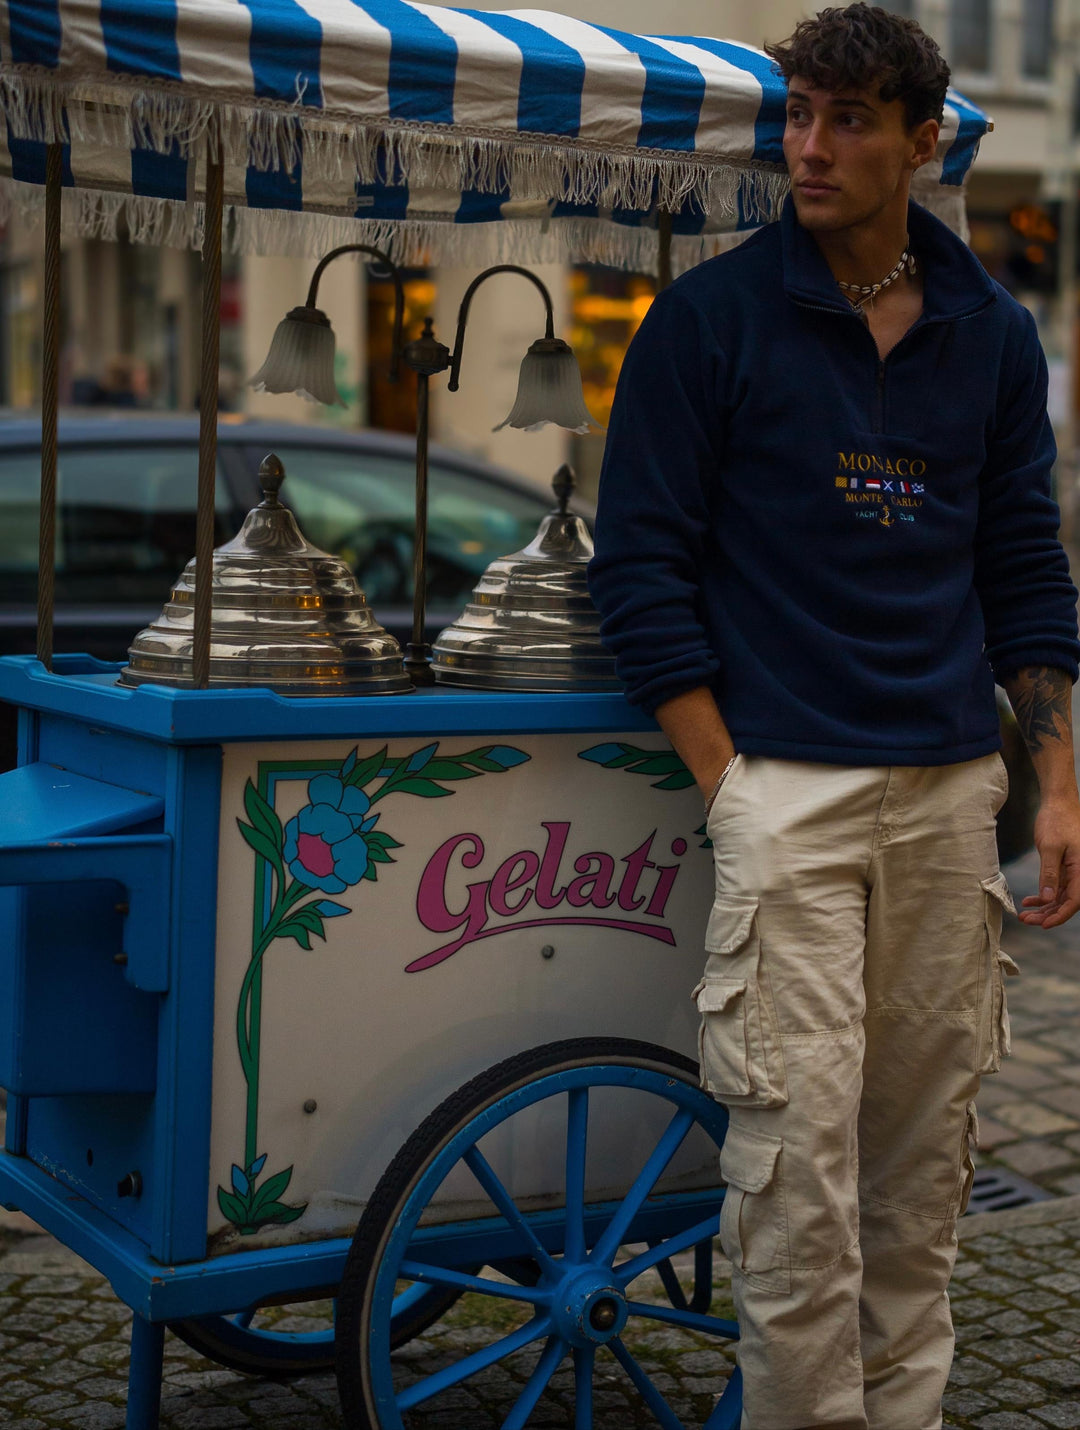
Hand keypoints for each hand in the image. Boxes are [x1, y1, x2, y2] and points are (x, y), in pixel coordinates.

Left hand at [1018, 795, 1079, 927]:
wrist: (1059, 803)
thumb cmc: (1057, 821)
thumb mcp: (1049, 847)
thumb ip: (1049, 874)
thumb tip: (1048, 898)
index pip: (1074, 901)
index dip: (1060, 916)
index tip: (1043, 925)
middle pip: (1067, 902)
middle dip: (1048, 915)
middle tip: (1027, 920)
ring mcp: (1074, 871)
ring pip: (1061, 897)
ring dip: (1045, 907)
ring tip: (1025, 914)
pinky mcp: (1066, 867)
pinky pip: (1057, 887)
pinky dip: (1044, 895)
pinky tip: (1029, 901)